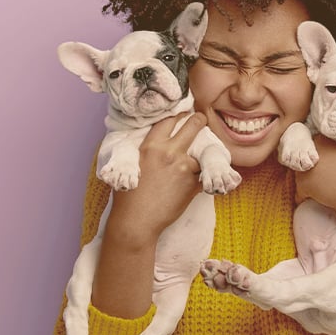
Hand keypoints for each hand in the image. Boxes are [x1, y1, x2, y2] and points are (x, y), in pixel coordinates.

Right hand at [106, 112, 205, 243]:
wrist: (136, 221)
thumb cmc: (127, 197)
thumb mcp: (130, 165)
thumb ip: (143, 151)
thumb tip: (152, 143)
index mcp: (150, 146)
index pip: (168, 120)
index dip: (178, 114)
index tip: (183, 112)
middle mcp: (169, 152)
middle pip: (192, 125)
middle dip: (199, 120)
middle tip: (202, 119)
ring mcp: (184, 167)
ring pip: (203, 150)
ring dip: (204, 152)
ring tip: (207, 152)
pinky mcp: (193, 184)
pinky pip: (206, 173)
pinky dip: (207, 174)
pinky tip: (208, 175)